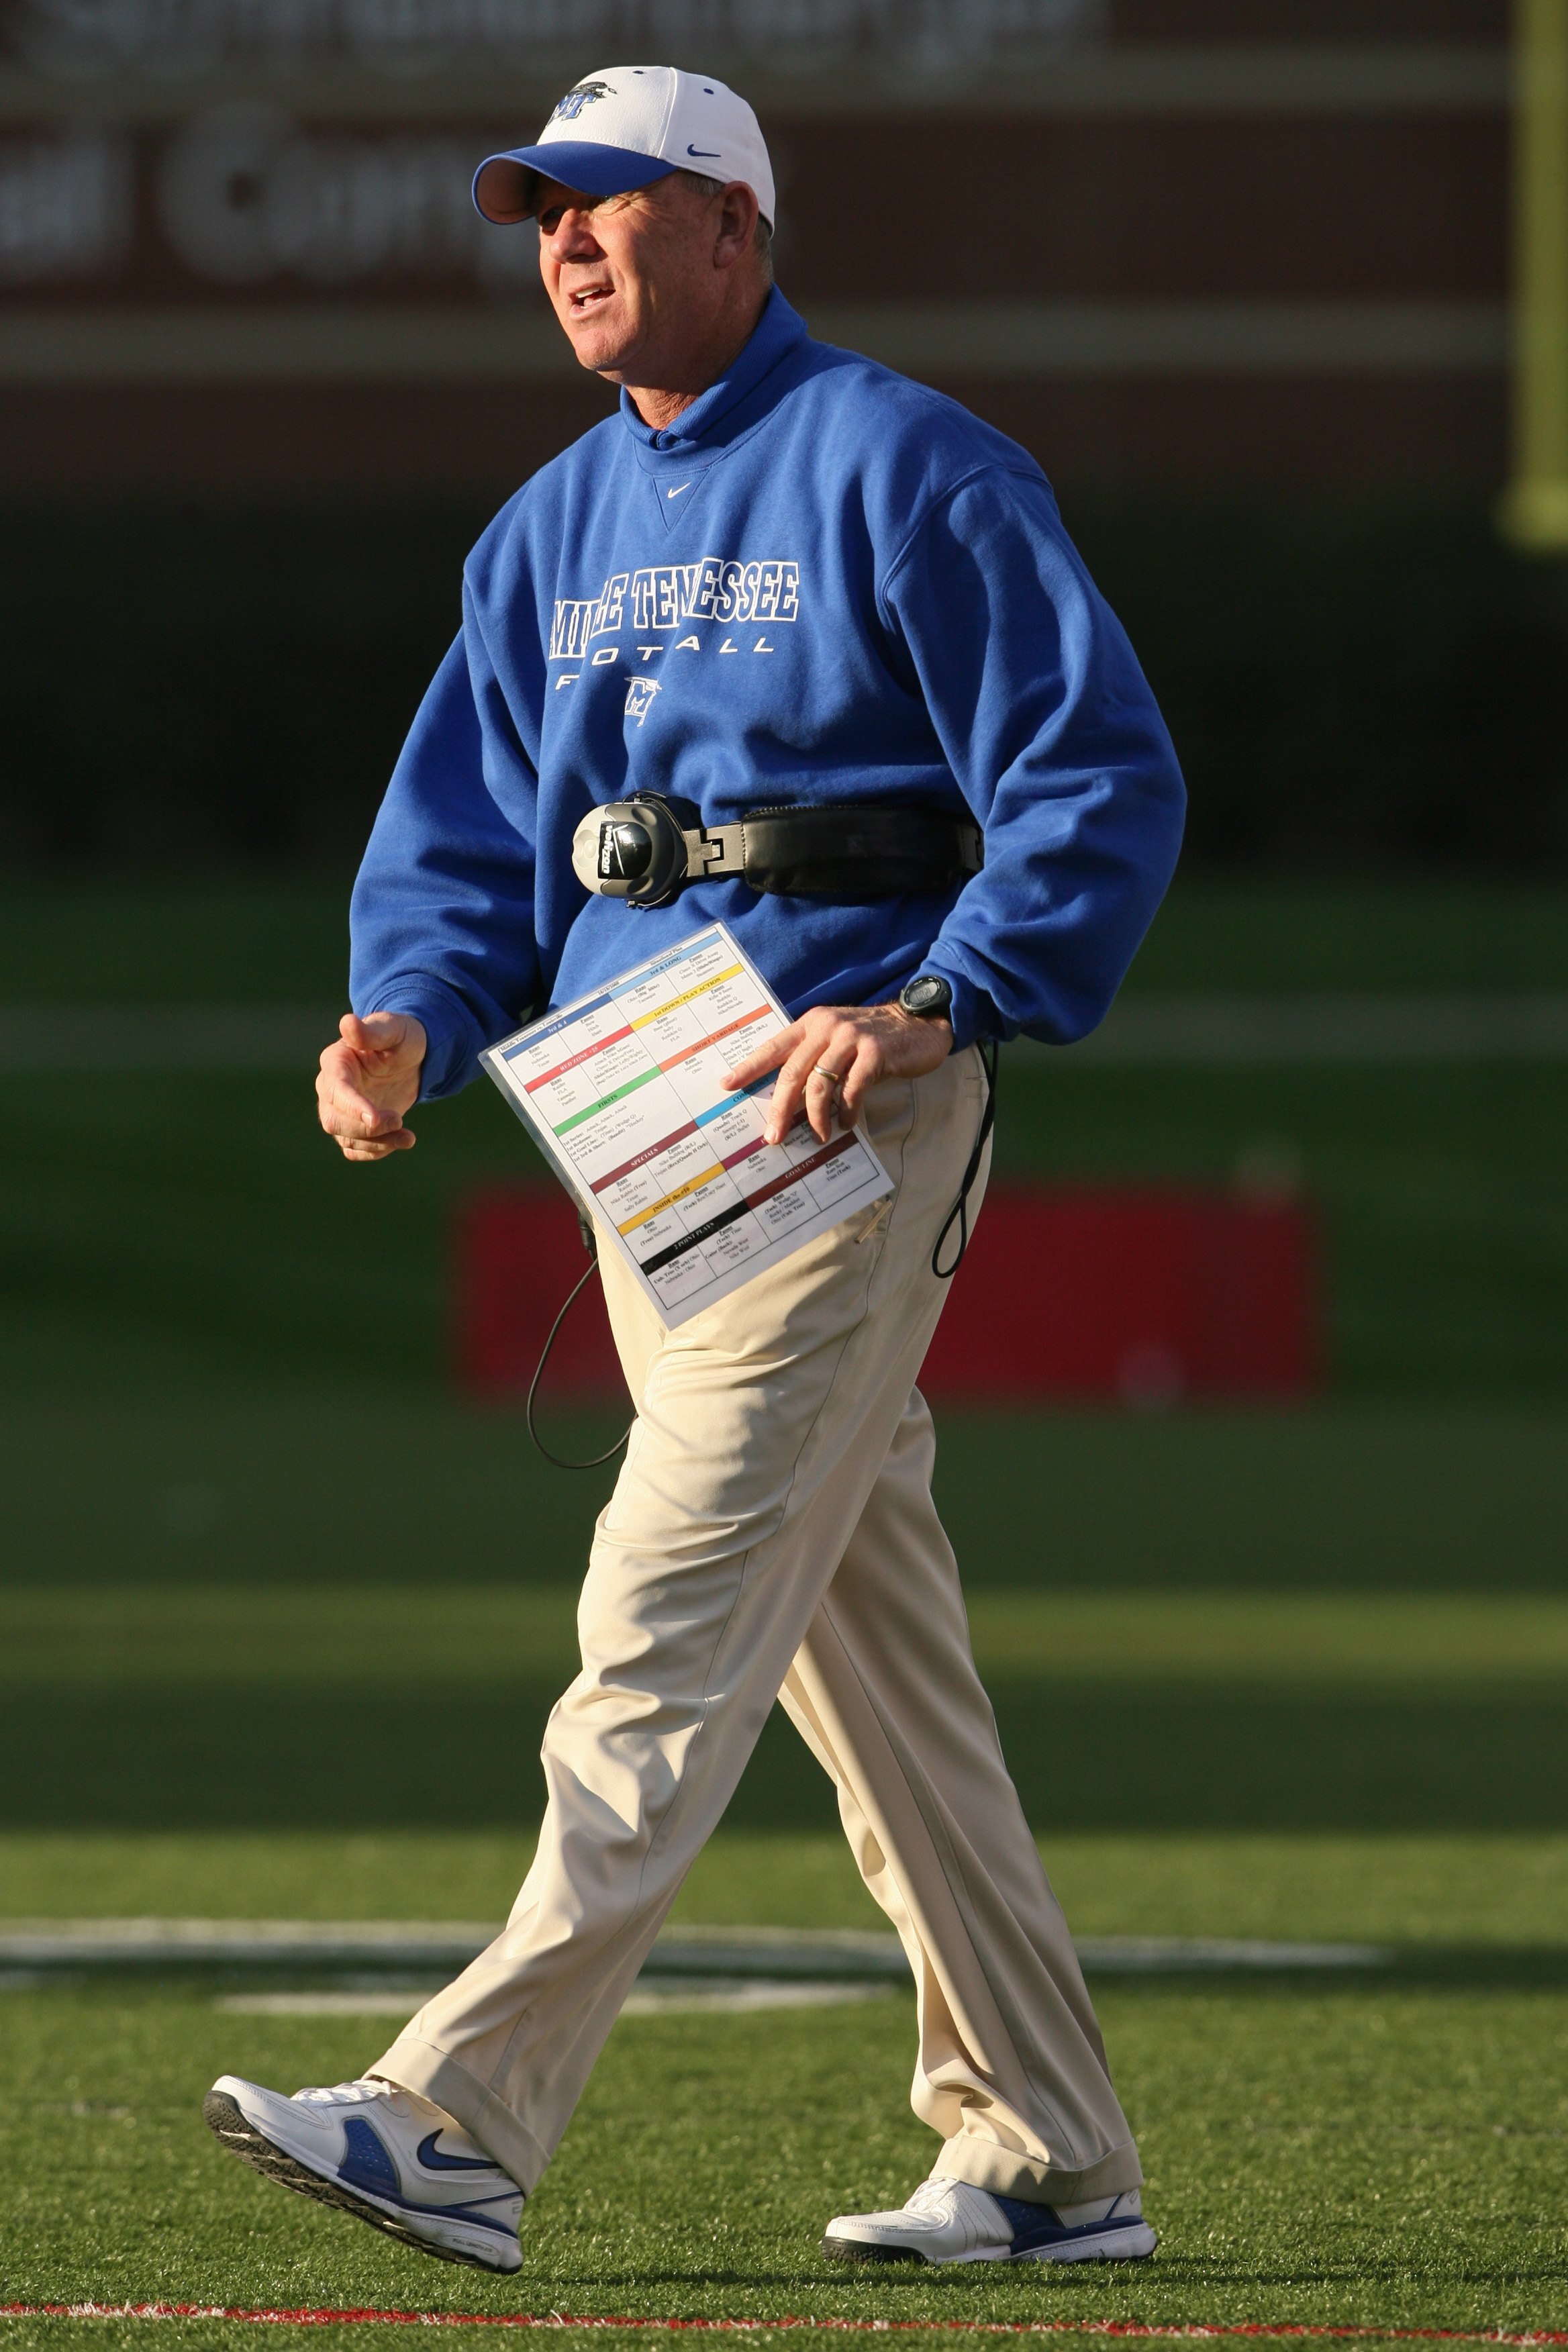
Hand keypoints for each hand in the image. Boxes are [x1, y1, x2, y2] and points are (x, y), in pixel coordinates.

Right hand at [317, 1012, 427, 1161]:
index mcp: (336, 1062)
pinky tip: (401, 1142)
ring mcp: (341, 1110)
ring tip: (409, 1138)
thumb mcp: (393, 1029)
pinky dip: (376, 1151)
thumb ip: (371, 1032)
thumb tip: (347, 1022)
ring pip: (345, 1137)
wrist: (412, 1056)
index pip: (336, 1089)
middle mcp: (331, 1088)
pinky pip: (355, 1148)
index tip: (376, 1118)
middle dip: (366, 1128)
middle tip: (399, 1119)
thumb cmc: (400, 1036)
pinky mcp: (354, 1126)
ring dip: (377, 1143)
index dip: (353, 1106)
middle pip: (334, 1120)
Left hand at [728, 1002, 952, 1146]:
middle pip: (792, 1072)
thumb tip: (791, 1100)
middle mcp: (827, 1028)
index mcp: (812, 1024)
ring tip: (818, 1135)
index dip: (749, 1068)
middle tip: (773, 1135)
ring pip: (820, 1084)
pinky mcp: (875, 1053)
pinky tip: (847, 1124)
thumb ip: (815, 1059)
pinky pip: (852, 1089)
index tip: (727, 1085)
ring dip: (815, 1117)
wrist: (919, 1023)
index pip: (773, 1047)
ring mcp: (851, 1039)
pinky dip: (847, 1111)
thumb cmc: (874, 1039)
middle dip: (780, 1108)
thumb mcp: (839, 1040)